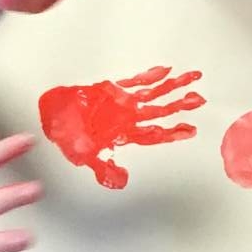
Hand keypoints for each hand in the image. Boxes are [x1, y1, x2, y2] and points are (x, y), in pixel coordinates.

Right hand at [39, 66, 204, 189]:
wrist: (51, 115)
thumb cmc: (66, 137)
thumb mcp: (84, 158)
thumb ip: (104, 169)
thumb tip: (121, 181)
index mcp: (123, 134)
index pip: (154, 134)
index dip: (173, 132)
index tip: (192, 130)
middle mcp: (126, 118)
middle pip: (160, 112)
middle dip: (180, 106)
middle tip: (200, 99)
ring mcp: (121, 103)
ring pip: (153, 95)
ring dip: (172, 88)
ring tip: (192, 79)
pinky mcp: (111, 90)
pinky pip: (135, 82)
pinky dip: (149, 77)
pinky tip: (164, 71)